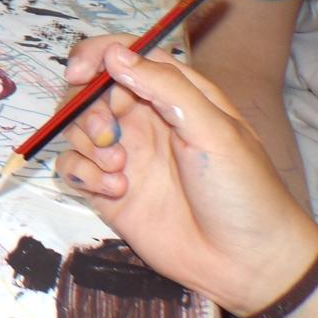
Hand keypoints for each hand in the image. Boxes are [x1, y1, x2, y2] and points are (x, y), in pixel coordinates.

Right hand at [54, 42, 317, 316]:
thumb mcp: (213, 130)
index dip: (95, 56)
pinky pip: (71, 167)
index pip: (124, 56)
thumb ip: (165, 87)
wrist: (246, 263)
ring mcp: (124, 156)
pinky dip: (82, 174)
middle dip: (86, 108)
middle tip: (107, 135)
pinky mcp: (107, 191)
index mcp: (174, 96)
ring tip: (119, 170)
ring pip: (75, 129)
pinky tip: (116, 191)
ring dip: (86, 144)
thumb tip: (114, 54)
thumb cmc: (242, 190)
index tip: (80, 75)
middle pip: (89, 92)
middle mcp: (143, 121)